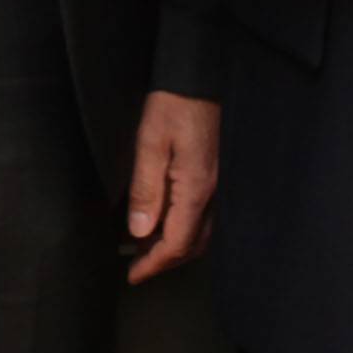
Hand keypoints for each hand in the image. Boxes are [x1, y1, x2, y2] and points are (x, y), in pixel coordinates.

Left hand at [123, 91, 221, 282]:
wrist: (198, 77)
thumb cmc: (173, 105)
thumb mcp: (150, 144)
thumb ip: (146, 190)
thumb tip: (140, 231)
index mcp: (197, 188)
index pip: (178, 242)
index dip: (155, 264)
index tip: (134, 275)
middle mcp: (213, 191)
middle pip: (194, 244)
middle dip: (165, 261)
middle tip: (138, 268)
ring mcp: (218, 184)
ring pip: (201, 232)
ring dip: (175, 247)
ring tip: (146, 248)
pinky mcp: (215, 173)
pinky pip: (203, 214)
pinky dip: (183, 227)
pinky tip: (164, 221)